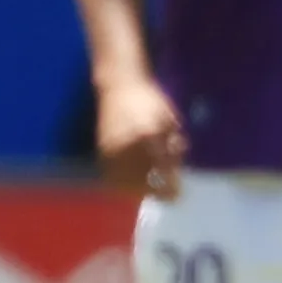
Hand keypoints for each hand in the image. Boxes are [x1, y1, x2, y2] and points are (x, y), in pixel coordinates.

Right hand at [96, 77, 186, 199]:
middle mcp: (128, 145)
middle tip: (168, 196)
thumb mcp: (170, 121)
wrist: (120, 86)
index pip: (161, 170)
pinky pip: (112, 175)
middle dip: (157, 191)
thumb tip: (177, 169)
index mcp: (149, 136)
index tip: (179, 195)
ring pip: (125, 181)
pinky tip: (133, 186)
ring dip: (140, 191)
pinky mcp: (102, 149)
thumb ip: (174, 145)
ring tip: (152, 192)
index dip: (171, 186)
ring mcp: (112, 149)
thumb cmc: (150, 100)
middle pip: (142, 180)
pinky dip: (123, 184)